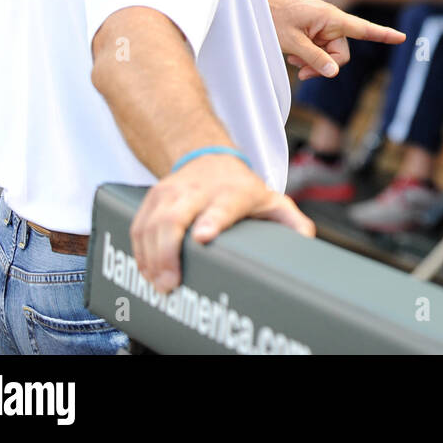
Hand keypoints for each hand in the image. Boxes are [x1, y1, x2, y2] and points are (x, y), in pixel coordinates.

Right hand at [130, 153, 315, 292]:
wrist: (209, 158)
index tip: (203, 237)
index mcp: (231, 192)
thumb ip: (290, 221)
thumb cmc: (242, 188)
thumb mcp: (271, 200)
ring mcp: (171, 192)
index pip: (220, 208)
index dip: (211, 221)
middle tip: (170, 283)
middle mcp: (197, 190)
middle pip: (174, 218)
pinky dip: (138, 252)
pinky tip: (146, 271)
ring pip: (151, 224)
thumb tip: (305, 241)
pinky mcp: (151, 199)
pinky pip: (137, 226)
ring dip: (150, 257)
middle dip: (168, 252)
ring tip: (159, 284)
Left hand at [266, 0, 404, 80]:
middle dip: (325, 65)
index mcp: (331, 18)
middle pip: (342, 52)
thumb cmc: (273, 17)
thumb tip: (334, 73)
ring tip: (293, 60)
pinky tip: (293, 56)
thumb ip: (314, 58)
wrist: (256, 6)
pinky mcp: (315, 31)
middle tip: (302, 72)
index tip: (402, 37)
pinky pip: (320, 49)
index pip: (363, 28)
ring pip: (330, 53)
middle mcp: (331, 21)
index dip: (383, 35)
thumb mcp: (292, 42)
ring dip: (314, 61)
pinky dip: (309, 56)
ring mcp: (323, 26)